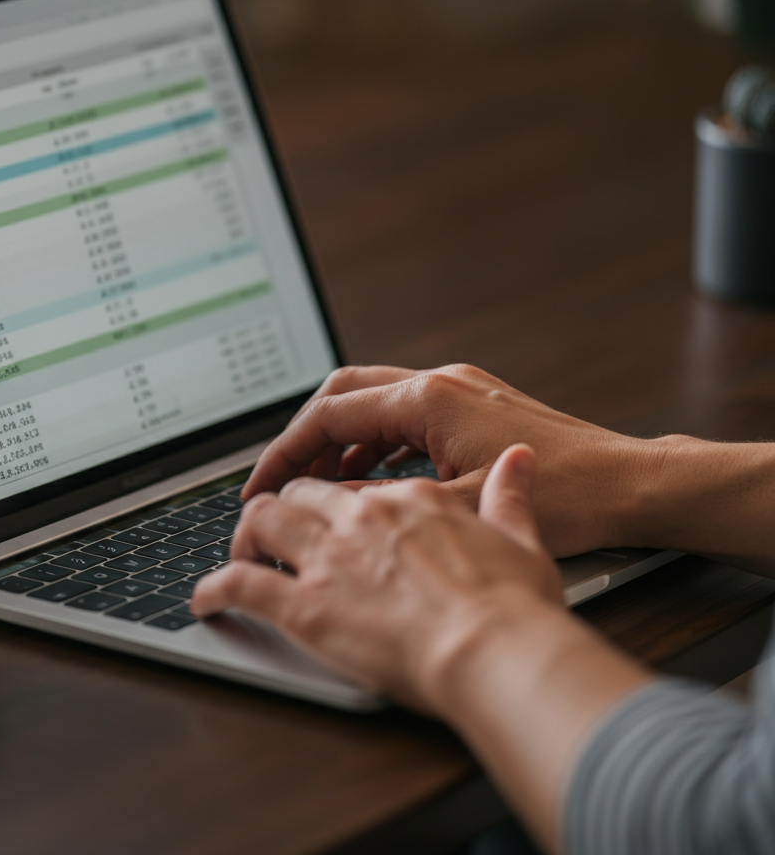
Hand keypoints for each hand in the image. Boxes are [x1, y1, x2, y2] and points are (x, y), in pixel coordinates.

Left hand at [195, 445, 652, 852]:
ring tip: (240, 554)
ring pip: (262, 523)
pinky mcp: (306, 606)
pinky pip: (241, 584)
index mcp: (409, 501)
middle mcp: (362, 519)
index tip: (328, 517)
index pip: (351, 485)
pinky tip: (205, 600)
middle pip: (298, 495)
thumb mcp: (522, 538)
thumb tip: (517, 461)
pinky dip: (215, 590)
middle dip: (282, 509)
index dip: (332, 501)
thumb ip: (509, 496)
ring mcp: (329, 558)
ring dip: (245, 537)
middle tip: (275, 532)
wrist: (495, 652)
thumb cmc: (513, 608)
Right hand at [243, 364, 653, 556]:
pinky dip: (375, 444)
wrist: (630, 486)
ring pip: (373, 402)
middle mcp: (440, 383)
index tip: (261, 484)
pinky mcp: (473, 407)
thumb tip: (333, 509)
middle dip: (305, 436)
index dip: (286, 451)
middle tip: (280, 480)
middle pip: (344, 393)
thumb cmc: (567, 497)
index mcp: (429, 398)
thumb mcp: (460, 508)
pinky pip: (403, 416)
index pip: (331, 413)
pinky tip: (371, 481)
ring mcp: (459, 391)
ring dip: (340, 441)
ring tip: (318, 489)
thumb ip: (388, 503)